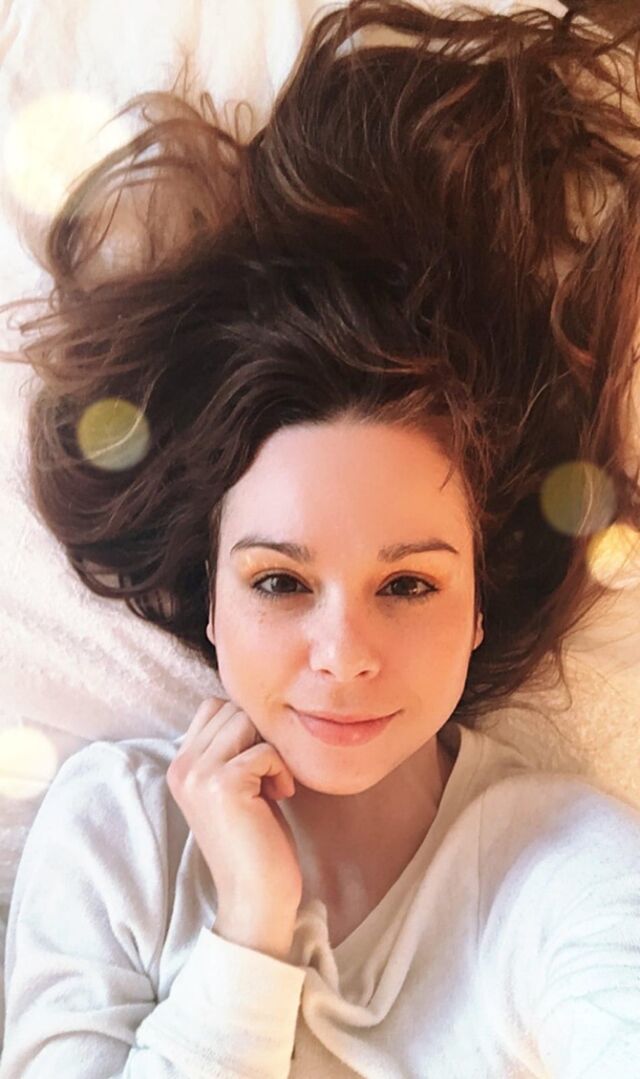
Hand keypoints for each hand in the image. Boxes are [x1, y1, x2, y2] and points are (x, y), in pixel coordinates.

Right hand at [166, 697, 303, 929]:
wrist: (255, 897)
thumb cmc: (255, 841)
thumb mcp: (233, 787)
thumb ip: (229, 750)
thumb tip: (253, 710)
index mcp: (180, 765)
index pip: (213, 707)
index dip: (244, 728)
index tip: (256, 765)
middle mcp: (182, 766)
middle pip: (232, 710)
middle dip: (259, 737)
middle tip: (267, 777)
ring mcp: (199, 774)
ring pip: (246, 722)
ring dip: (270, 750)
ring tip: (272, 785)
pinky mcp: (224, 785)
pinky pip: (266, 751)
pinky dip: (282, 771)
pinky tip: (281, 798)